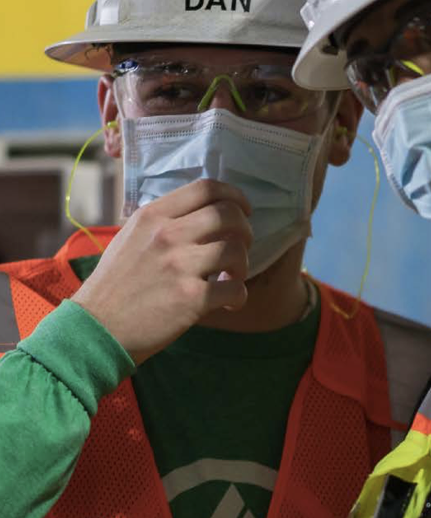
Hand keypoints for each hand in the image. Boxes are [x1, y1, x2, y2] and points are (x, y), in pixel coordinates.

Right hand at [72, 180, 252, 362]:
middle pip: (228, 215)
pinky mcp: (191, 299)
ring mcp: (180, 266)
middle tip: (241, 247)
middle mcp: (167, 235)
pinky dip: (239, 296)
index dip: (234, 196)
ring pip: (236, 251)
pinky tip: (229, 302)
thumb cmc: (114, 286)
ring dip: (243, 265)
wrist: (97, 328)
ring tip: (232, 278)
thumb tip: (196, 215)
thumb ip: (160, 223)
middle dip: (245, 230)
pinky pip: (235, 289)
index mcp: (153, 216)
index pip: (206, 188)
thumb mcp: (129, 238)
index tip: (243, 210)